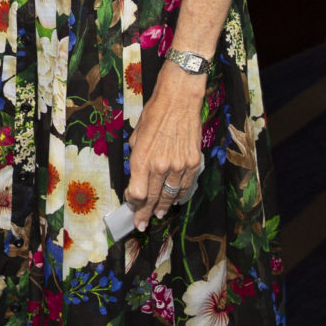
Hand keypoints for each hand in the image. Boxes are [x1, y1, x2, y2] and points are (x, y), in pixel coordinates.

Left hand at [125, 69, 204, 228]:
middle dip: (145, 213)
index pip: (137, 194)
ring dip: (163, 207)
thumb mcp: (136, 137)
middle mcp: (161, 166)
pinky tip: (175, 200)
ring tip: (158, 215)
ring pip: (170, 196)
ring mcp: (179, 166)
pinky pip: (185, 186)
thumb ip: (136, 160)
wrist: (179, 101)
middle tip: (141, 224)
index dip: (133, 203)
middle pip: (153, 199)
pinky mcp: (193, 162)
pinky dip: (179, 196)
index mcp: (143, 159)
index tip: (131, 206)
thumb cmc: (154, 115)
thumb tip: (137, 177)